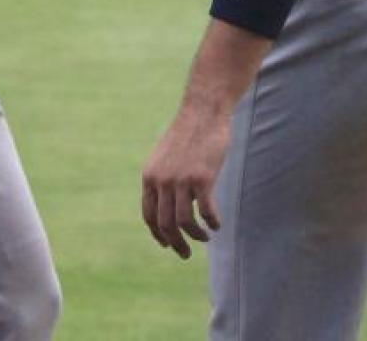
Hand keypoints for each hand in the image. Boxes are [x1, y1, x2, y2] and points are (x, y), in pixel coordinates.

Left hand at [142, 106, 229, 259]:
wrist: (203, 112)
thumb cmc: (188, 134)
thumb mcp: (166, 157)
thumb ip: (163, 179)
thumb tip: (169, 207)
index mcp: (150, 176)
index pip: (149, 215)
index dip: (157, 235)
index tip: (167, 244)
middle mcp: (162, 180)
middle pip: (165, 224)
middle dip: (176, 243)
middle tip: (185, 253)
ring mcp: (181, 180)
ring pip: (184, 222)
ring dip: (195, 236)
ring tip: (205, 237)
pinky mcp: (202, 178)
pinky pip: (206, 212)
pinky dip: (212, 223)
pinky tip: (217, 224)